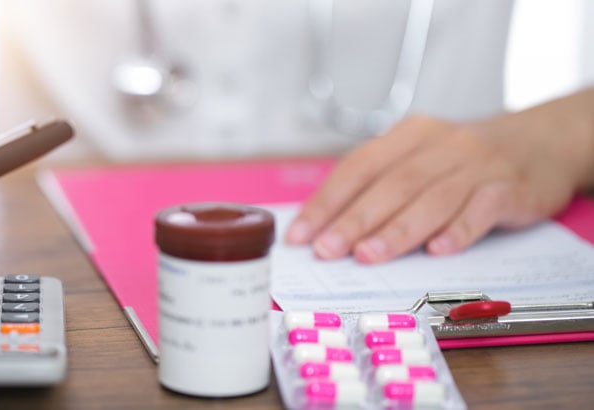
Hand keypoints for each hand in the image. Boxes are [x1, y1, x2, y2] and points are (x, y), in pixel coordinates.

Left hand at [284, 113, 588, 262]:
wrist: (542, 141)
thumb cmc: (464, 160)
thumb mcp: (420, 158)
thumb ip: (380, 186)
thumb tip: (327, 228)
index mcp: (409, 136)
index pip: (358, 167)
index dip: (327, 202)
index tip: (301, 235)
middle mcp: (441, 145)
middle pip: (392, 184)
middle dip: (355, 220)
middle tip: (327, 250)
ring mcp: (478, 165)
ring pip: (432, 198)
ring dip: (398, 230)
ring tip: (368, 256)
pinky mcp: (511, 187)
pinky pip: (482, 208)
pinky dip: (459, 230)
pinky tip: (438, 251)